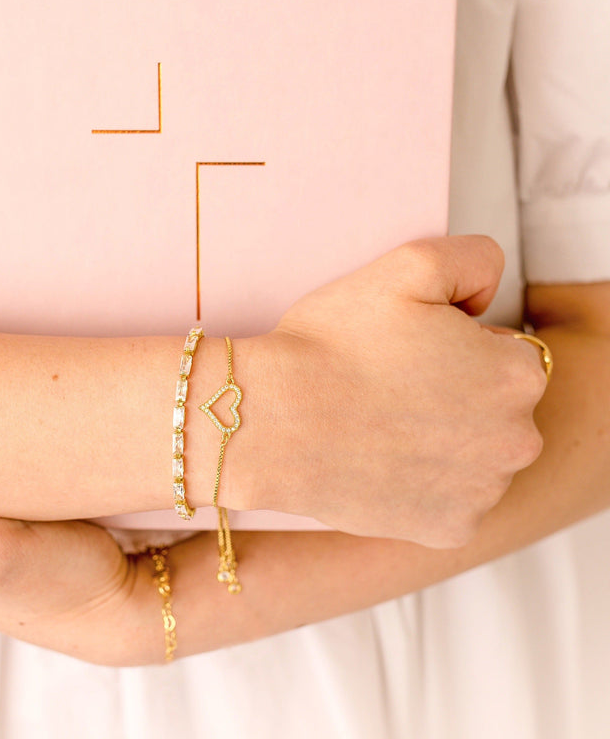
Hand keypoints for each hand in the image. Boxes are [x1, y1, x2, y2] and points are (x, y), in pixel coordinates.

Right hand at [245, 235, 547, 546]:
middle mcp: (517, 441)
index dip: (454, 345)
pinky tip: (383, 463)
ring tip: (382, 424)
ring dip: (443, 441)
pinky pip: (450, 500)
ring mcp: (483, 493)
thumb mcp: (409, 264)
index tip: (408, 350)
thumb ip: (476, 258)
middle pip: (496, 407)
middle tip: (391, 386)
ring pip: (475, 454)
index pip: (504, 352)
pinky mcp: (448, 530)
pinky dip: (424, 486)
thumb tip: (488, 295)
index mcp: (518, 375)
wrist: (271, 421)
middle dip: (458, 394)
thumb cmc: (334, 343)